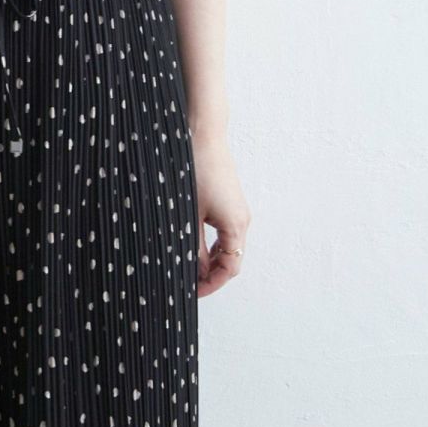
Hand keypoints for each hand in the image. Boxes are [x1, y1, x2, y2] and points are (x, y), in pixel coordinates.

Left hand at [191, 129, 250, 298]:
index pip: (230, 269)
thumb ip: (191, 247)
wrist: (202, 134)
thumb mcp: (187, 215)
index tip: (192, 293)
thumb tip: (190, 272)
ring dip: (209, 261)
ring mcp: (237, 210)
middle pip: (231, 260)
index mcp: (236, 225)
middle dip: (210, 276)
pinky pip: (224, 233)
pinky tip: (191, 247)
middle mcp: (242, 220)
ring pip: (227, 247)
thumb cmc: (194, 170)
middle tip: (185, 284)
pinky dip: (211, 246)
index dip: (211, 285)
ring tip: (185, 268)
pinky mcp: (229, 202)